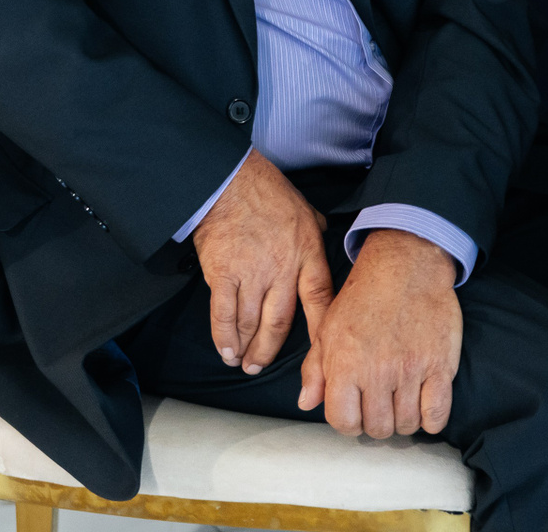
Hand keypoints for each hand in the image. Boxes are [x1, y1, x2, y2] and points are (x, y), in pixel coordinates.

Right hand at [191, 150, 332, 375]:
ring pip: (250, 324)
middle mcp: (281, 270)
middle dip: (269, 351)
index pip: (320, 302)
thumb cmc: (266, 190)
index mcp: (307, 255)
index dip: (321, 334)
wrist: (228, 179)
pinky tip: (225, 349)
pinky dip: (223, 335)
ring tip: (241, 361)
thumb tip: (325, 240)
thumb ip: (316, 235)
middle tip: (260, 367)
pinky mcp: (222, 273)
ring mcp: (251, 274)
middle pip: (280, 324)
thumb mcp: (306, 211)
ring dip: (245, 348)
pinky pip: (223, 313)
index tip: (321, 359)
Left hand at [299, 229, 460, 437]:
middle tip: (381, 404)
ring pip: (407, 425)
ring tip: (401, 401)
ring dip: (404, 420)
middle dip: (377, 422)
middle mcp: (377, 371)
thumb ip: (315, 369)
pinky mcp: (440, 367)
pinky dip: (431, 420)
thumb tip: (306, 403)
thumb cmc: (362, 298)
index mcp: (344, 363)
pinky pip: (437, 416)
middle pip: (377, 428)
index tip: (356, 411)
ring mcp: (411, 370)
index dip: (348, 422)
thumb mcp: (327, 328)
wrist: (405, 267)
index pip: (343, 421)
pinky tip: (424, 404)